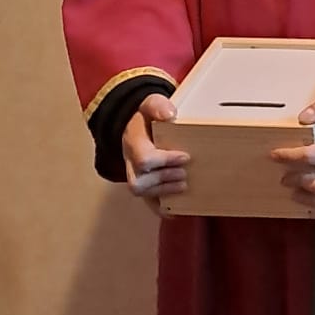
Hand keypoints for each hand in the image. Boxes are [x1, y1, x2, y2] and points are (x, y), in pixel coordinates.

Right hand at [123, 94, 188, 212]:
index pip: (144, 159)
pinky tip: (176, 211)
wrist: (133, 122)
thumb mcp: (150, 103)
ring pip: (142, 192)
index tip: (185, 156)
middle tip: (185, 173)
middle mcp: (130, 162)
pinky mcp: (142, 182)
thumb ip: (158, 106)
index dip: (165, 161)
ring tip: (184, 185)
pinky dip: (161, 208)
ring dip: (164, 192)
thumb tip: (170, 115)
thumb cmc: (145, 114)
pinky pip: (146, 201)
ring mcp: (134, 174)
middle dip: (164, 180)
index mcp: (133, 143)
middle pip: (139, 182)